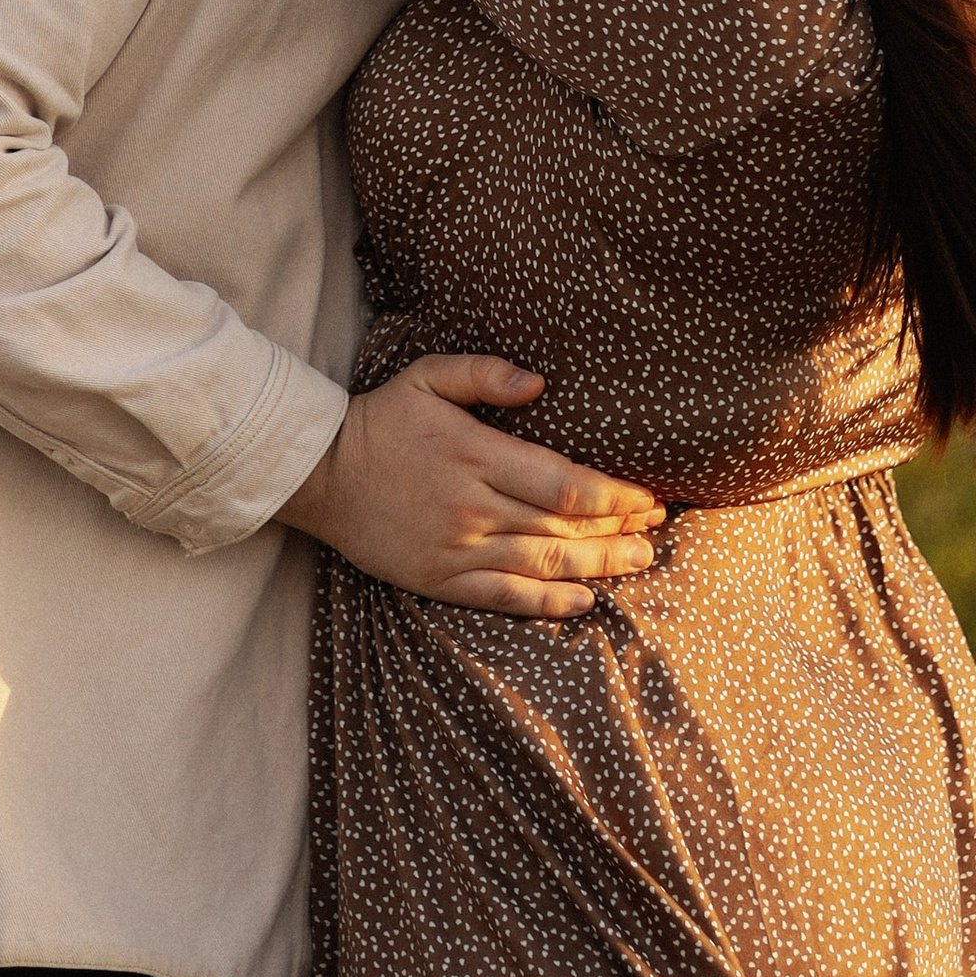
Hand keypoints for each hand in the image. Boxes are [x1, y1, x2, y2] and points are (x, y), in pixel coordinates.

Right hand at [281, 356, 664, 618]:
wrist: (319, 473)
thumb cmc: (381, 420)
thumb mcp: (427, 376)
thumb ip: (484, 374)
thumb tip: (539, 384)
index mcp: (476, 454)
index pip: (564, 484)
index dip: (614, 496)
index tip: (647, 497)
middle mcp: (473, 506)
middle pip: (562, 527)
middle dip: (618, 529)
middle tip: (656, 530)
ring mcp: (456, 548)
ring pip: (541, 563)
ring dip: (597, 566)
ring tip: (637, 562)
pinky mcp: (439, 578)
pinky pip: (503, 597)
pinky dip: (546, 603)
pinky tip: (583, 602)